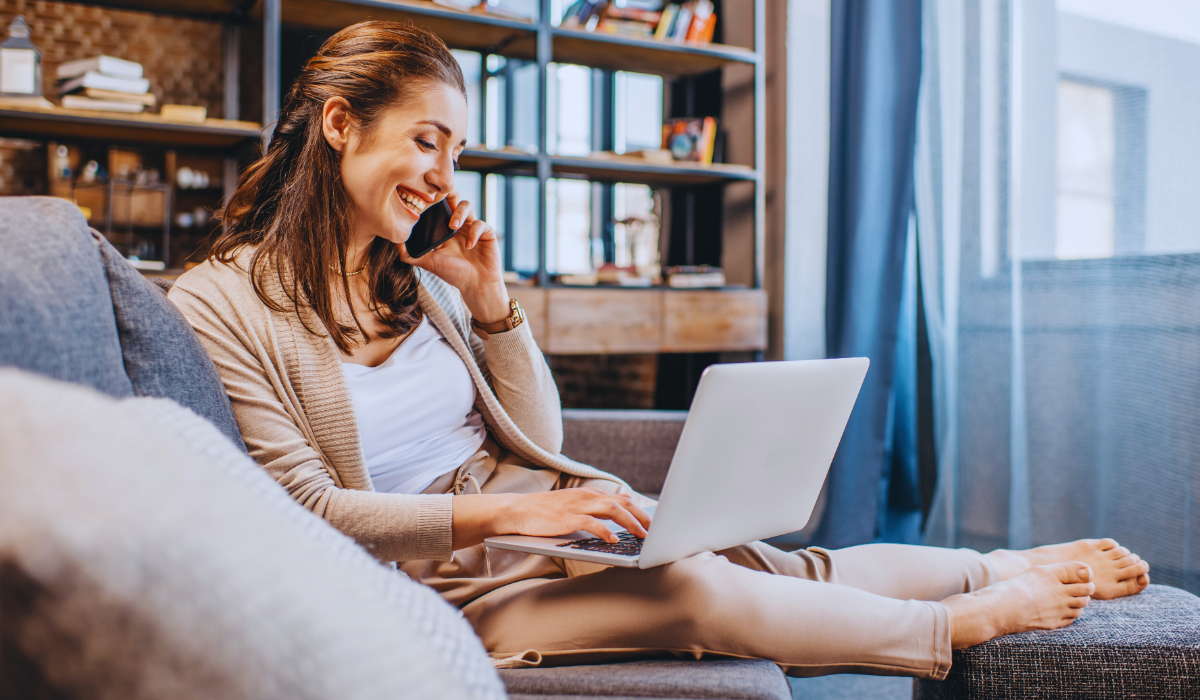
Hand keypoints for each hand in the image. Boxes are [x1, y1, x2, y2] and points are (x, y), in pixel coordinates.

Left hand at [398, 189, 508, 323]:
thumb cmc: (454, 274)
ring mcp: (472, 228)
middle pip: (453, 198)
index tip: (426, 199)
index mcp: (444, 229)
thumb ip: (410, 255)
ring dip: (459, 213)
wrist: (476, 286)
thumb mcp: (428, 263)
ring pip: (467, 205)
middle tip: (441, 197)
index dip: (433, 199)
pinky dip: (474, 232)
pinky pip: (480, 224)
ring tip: (453, 226)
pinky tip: (469, 246)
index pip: (438, 207)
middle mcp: (458, 225)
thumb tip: (395, 243)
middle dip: (448, 193)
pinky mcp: (487, 233)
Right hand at [451, 488, 652, 550]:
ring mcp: (577, 506)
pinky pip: (592, 523)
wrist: (517, 511)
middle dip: (642, 517)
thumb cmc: (545, 513)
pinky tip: (614, 540)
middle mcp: (587, 497)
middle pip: (623, 503)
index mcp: (589, 494)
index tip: (653, 522)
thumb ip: (593, 512)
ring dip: (631, 523)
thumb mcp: (573, 507)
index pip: (622, 499)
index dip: (640, 510)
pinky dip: (605, 531)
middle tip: (655, 531)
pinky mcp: (567, 518)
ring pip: (613, 510)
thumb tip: (615, 526)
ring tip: (642, 535)